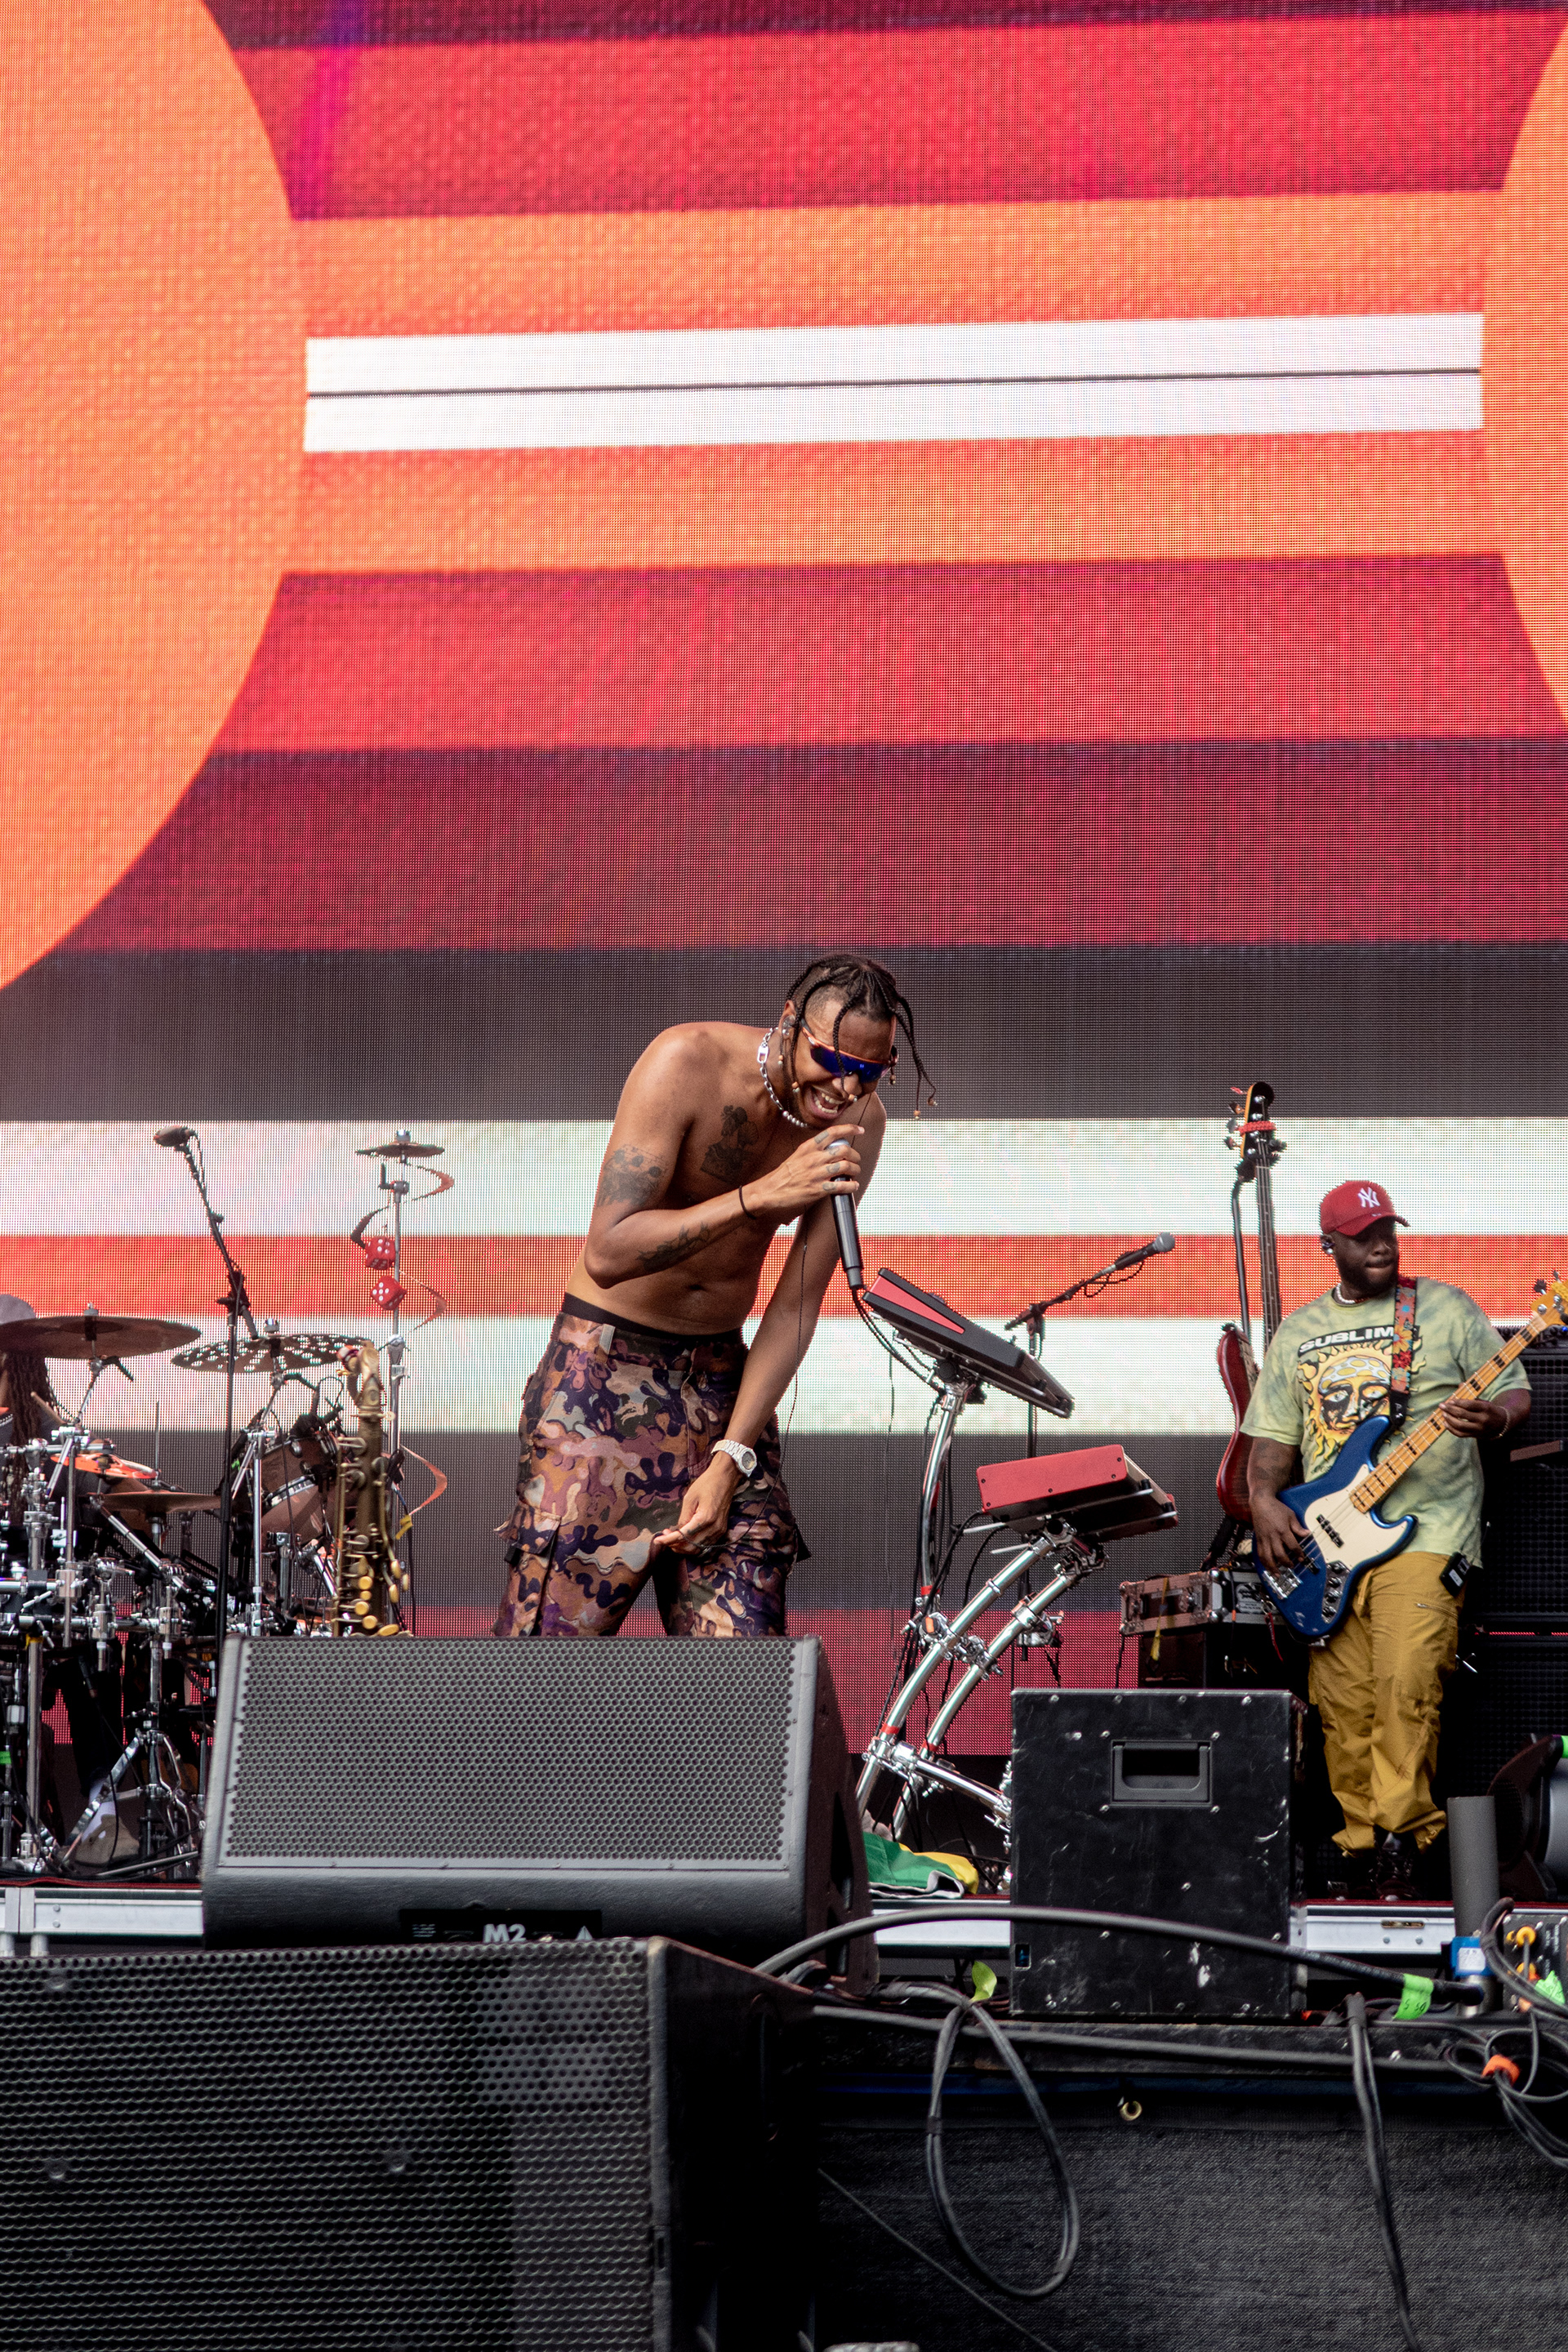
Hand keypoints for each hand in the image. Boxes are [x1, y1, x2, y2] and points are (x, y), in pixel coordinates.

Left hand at [649, 1454, 739, 1555]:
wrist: (725, 1478)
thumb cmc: (706, 1484)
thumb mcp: (690, 1498)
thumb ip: (683, 1517)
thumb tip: (677, 1531)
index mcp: (705, 1518)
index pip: (683, 1536)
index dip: (669, 1540)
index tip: (658, 1540)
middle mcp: (713, 1528)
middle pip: (691, 1547)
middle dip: (675, 1545)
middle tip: (665, 1537)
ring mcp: (719, 1530)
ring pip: (698, 1549)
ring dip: (684, 1547)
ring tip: (673, 1538)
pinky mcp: (721, 1530)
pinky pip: (705, 1545)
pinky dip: (693, 1545)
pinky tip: (685, 1538)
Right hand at [745, 1123, 863, 1221]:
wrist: (771, 1190)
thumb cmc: (785, 1173)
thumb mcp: (798, 1155)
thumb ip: (815, 1150)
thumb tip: (833, 1148)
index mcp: (809, 1147)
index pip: (833, 1132)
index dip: (850, 1129)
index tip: (859, 1130)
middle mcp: (814, 1158)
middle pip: (845, 1149)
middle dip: (855, 1155)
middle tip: (856, 1160)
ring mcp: (817, 1174)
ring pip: (846, 1166)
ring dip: (855, 1170)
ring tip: (854, 1173)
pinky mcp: (818, 1189)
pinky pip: (842, 1186)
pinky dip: (851, 1186)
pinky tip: (852, 1186)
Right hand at [1250, 1492, 1307, 1570]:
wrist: (1261, 1502)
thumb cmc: (1276, 1507)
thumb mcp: (1291, 1515)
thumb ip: (1298, 1527)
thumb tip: (1307, 1534)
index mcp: (1282, 1530)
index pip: (1293, 1546)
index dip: (1299, 1554)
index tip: (1302, 1558)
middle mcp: (1272, 1536)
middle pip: (1280, 1554)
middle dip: (1287, 1563)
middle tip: (1291, 1566)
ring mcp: (1264, 1538)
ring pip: (1267, 1557)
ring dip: (1273, 1567)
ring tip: (1278, 1574)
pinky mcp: (1258, 1539)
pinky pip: (1260, 1553)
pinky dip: (1263, 1562)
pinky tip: (1267, 1567)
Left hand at [1440, 1394, 1510, 1438]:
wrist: (1503, 1424)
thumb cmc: (1490, 1410)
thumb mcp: (1484, 1401)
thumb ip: (1471, 1394)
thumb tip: (1460, 1385)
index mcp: (1486, 1408)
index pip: (1469, 1404)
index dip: (1457, 1402)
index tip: (1449, 1400)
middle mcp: (1483, 1419)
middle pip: (1462, 1415)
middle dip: (1449, 1409)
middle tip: (1441, 1405)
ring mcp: (1479, 1429)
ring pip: (1460, 1426)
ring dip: (1449, 1419)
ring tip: (1443, 1414)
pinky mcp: (1475, 1436)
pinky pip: (1461, 1434)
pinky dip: (1451, 1429)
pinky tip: (1446, 1423)